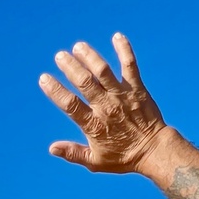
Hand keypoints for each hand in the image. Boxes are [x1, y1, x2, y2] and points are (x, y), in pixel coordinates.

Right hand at [39, 33, 168, 173]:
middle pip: (85, 82)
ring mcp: (122, 96)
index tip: (44, 79)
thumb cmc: (123, 157)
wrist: (153, 150)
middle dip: (71, 67)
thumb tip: (52, 148)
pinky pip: (130, 66)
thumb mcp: (95, 161)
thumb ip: (73, 153)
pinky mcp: (137, 88)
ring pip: (103, 71)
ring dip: (90, 56)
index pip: (70, 105)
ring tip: (79, 46)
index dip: (56, 91)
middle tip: (60, 56)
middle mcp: (106, 107)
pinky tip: (117, 36)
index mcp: (93, 125)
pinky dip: (124, 50)